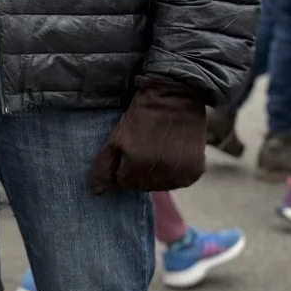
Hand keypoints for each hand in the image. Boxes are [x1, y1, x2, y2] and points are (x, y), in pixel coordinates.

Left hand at [89, 77, 208, 193]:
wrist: (176, 98)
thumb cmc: (142, 116)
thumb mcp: (116, 138)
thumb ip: (104, 167)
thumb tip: (96, 192)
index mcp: (137, 164)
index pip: (123, 183)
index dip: (123, 168)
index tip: (129, 153)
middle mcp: (160, 172)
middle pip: (142, 186)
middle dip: (138, 172)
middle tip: (144, 150)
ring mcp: (179, 173)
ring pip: (160, 186)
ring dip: (156, 174)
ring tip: (158, 151)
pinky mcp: (195, 172)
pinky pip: (179, 182)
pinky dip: (174, 173)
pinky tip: (171, 155)